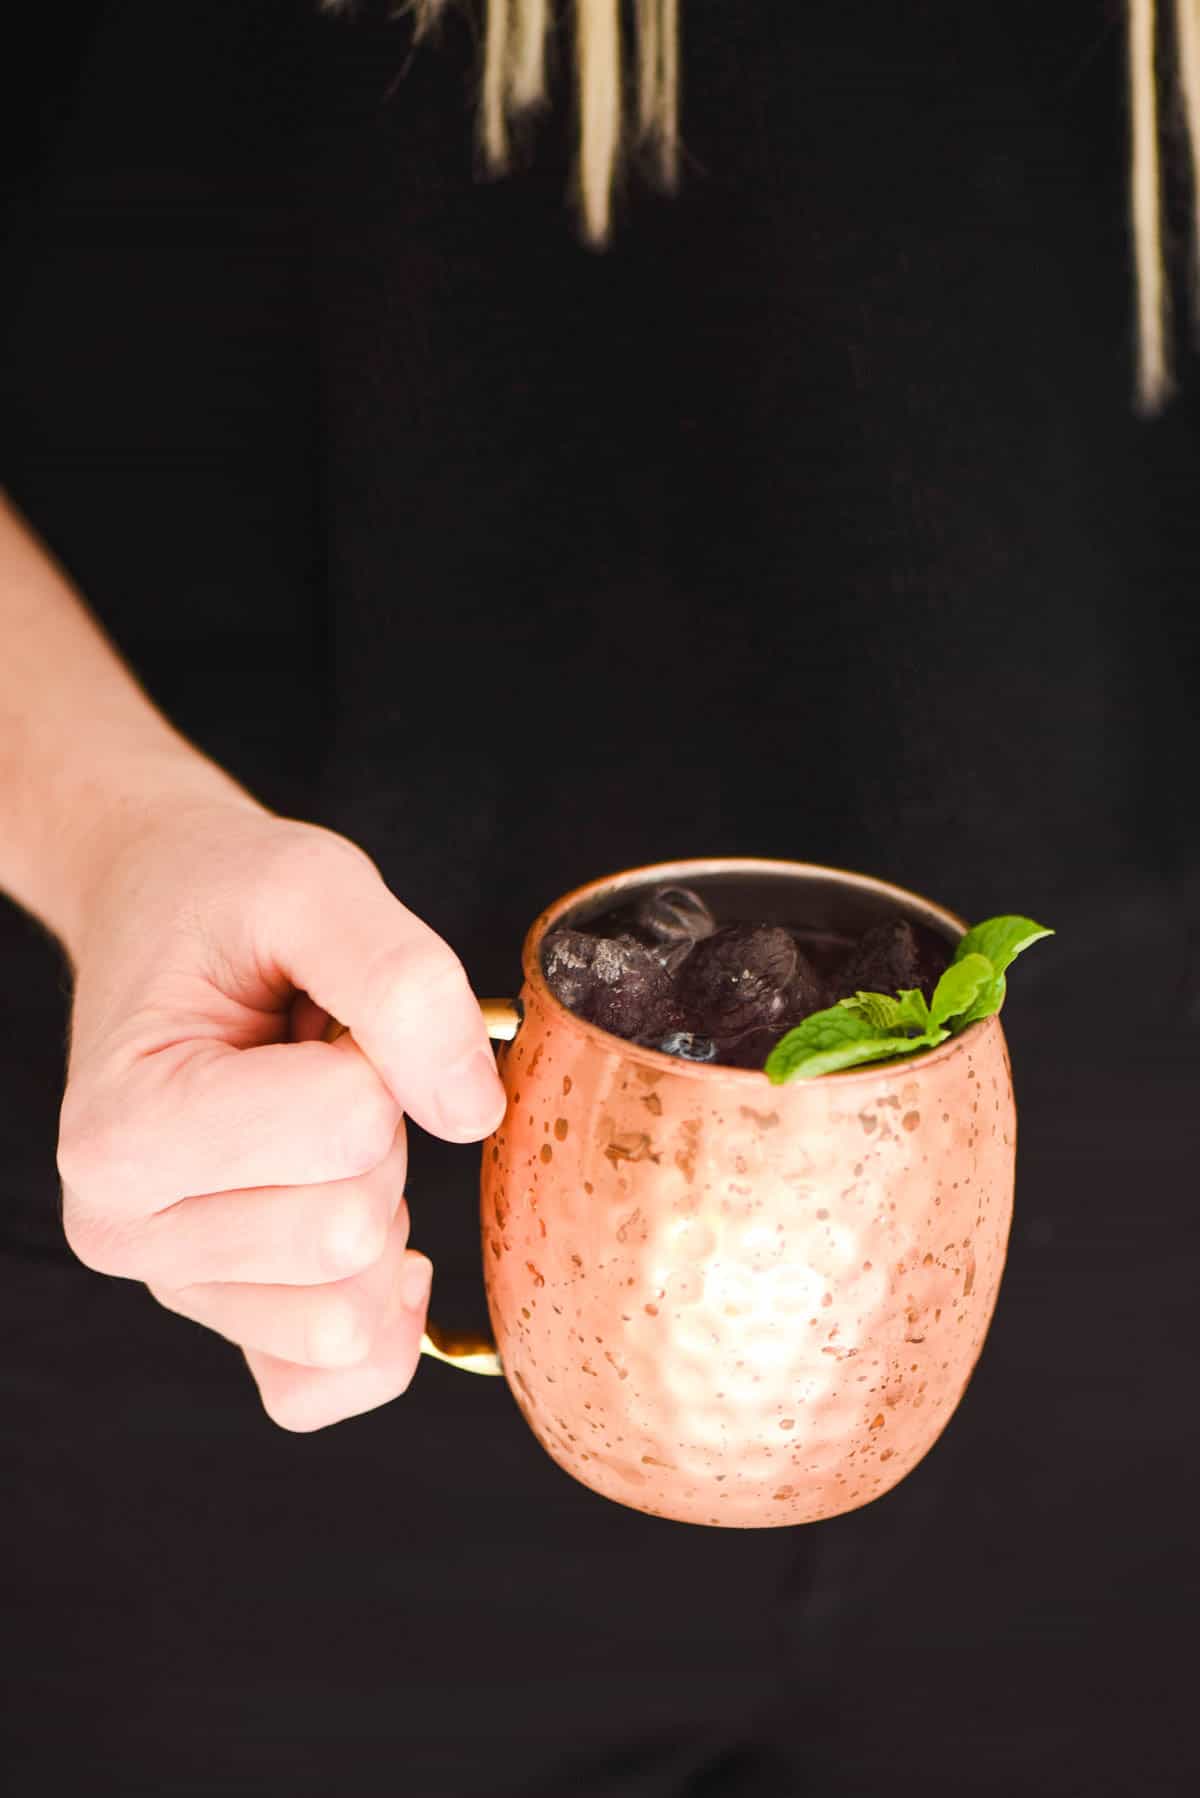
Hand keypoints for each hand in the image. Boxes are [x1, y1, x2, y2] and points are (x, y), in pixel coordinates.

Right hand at [55, 795, 505, 1429]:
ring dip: (377, 1202)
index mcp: (121, 1129)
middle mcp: (123, 1228)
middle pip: (351, 1232)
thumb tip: (472, 1115)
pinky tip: (377, 1238)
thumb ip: (403, 981)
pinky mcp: (234, 1323)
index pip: (347, 1128)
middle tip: (318, 1065)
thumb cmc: (227, 904)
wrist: (166, 915)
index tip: (316, 1017)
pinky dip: (386, 1321)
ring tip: (316, 1125)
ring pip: (354, 1314)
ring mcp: (178, 1287)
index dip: (376, 1054)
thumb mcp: (314, 882)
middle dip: (380, 1136)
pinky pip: (335, 1384)